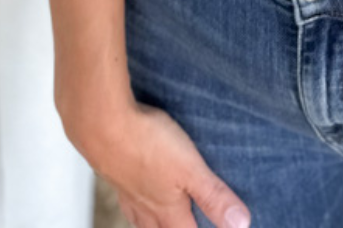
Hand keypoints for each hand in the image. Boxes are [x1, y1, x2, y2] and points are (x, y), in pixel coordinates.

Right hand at [62, 95, 251, 227]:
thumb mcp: (190, 169)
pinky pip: (126, 193)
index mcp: (166, 210)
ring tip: (160, 219)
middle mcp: (144, 206)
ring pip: (140, 216)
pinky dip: (135, 197)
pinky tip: (134, 184)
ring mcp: (125, 189)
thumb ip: (214, 196)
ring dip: (152, 221)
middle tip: (184, 224)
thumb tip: (241, 224)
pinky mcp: (112, 170)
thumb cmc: (147, 144)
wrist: (100, 125)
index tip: (214, 227)